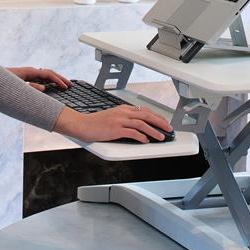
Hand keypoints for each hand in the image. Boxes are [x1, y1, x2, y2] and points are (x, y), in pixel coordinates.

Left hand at [10, 65, 71, 91]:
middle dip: (61, 79)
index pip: (49, 74)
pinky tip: (52, 86)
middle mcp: (31, 71)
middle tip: (70, 85)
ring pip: (47, 76)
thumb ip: (31, 88)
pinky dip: (49, 82)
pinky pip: (41, 79)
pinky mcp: (27, 77)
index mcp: (30, 71)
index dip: (58, 81)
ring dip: (56, 80)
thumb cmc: (3, 81)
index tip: (66, 87)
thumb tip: (44, 89)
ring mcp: (29, 74)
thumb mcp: (18, 86)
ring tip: (64, 86)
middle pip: (50, 73)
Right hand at [54, 103, 172, 143]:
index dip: (156, 116)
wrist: (81, 124)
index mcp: (122, 109)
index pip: (144, 110)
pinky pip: (132, 132)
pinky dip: (141, 136)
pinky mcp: (115, 129)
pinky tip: (146, 141)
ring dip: (153, 130)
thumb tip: (136, 127)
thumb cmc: (94, 123)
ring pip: (142, 123)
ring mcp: (119, 120)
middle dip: (160, 122)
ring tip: (161, 137)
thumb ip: (123, 119)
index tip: (163, 122)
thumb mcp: (111, 117)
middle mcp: (122, 113)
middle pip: (146, 115)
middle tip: (168, 128)